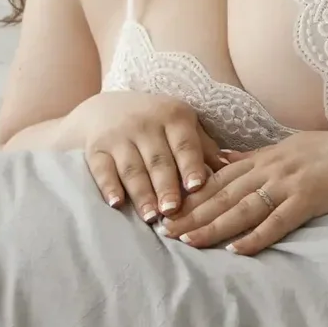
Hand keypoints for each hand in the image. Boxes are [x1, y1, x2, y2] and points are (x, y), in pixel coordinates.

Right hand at [70, 90, 226, 221]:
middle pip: (159, 160)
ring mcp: (119, 135)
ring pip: (132, 168)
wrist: (105, 109)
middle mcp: (146, 123)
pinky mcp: (95, 148)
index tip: (197, 187)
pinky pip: (102, 169)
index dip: (191, 165)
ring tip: (150, 217)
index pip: (185, 144)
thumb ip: (203, 148)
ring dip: (142, 193)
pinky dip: (109, 187)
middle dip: (166, 186)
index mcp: (174, 116)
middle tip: (173, 211)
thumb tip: (232, 170)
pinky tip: (117, 204)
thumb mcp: (181, 125)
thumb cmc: (155, 122)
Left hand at [152, 127, 327, 255]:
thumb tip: (226, 158)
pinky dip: (256, 235)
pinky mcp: (310, 198)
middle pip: (223, 194)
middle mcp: (271, 169)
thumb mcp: (288, 145)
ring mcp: (289, 183)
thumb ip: (256, 156)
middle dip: (191, 213)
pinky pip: (278, 220)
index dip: (190, 194)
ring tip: (188, 241)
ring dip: (213, 225)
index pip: (218, 178)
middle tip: (162, 231)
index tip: (165, 208)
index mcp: (265, 158)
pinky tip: (237, 250)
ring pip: (243, 207)